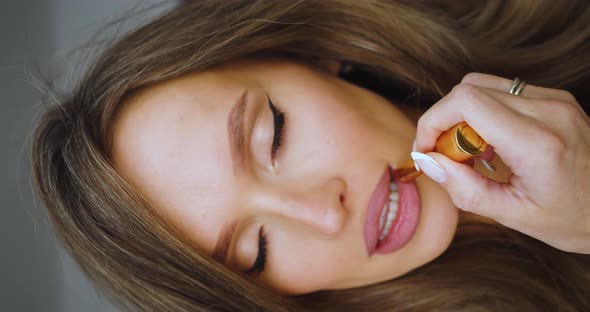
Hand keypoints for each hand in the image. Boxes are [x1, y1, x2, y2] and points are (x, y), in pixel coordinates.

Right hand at [413, 73, 589, 253]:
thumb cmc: (575, 218)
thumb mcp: (514, 215)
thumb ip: (465, 188)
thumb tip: (427, 161)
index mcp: (537, 142)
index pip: (466, 101)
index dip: (433, 120)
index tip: (427, 148)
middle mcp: (549, 110)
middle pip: (469, 87)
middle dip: (445, 120)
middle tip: (448, 155)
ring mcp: (555, 100)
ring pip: (483, 84)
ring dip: (463, 115)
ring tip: (472, 152)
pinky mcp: (556, 99)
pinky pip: (503, 91)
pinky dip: (484, 113)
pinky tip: (493, 144)